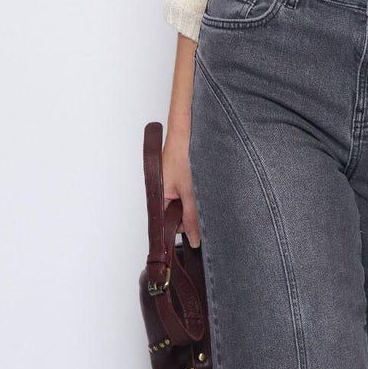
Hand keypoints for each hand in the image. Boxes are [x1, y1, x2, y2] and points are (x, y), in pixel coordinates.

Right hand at [162, 123, 201, 246]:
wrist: (188, 130)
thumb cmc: (183, 153)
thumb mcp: (190, 191)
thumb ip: (192, 217)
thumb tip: (194, 238)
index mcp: (160, 195)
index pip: (168, 222)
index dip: (183, 228)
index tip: (197, 231)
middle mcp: (165, 190)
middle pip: (179, 214)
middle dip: (192, 214)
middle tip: (204, 207)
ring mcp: (175, 182)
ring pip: (188, 203)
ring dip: (198, 202)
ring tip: (205, 191)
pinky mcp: (185, 176)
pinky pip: (192, 192)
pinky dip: (200, 192)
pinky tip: (208, 186)